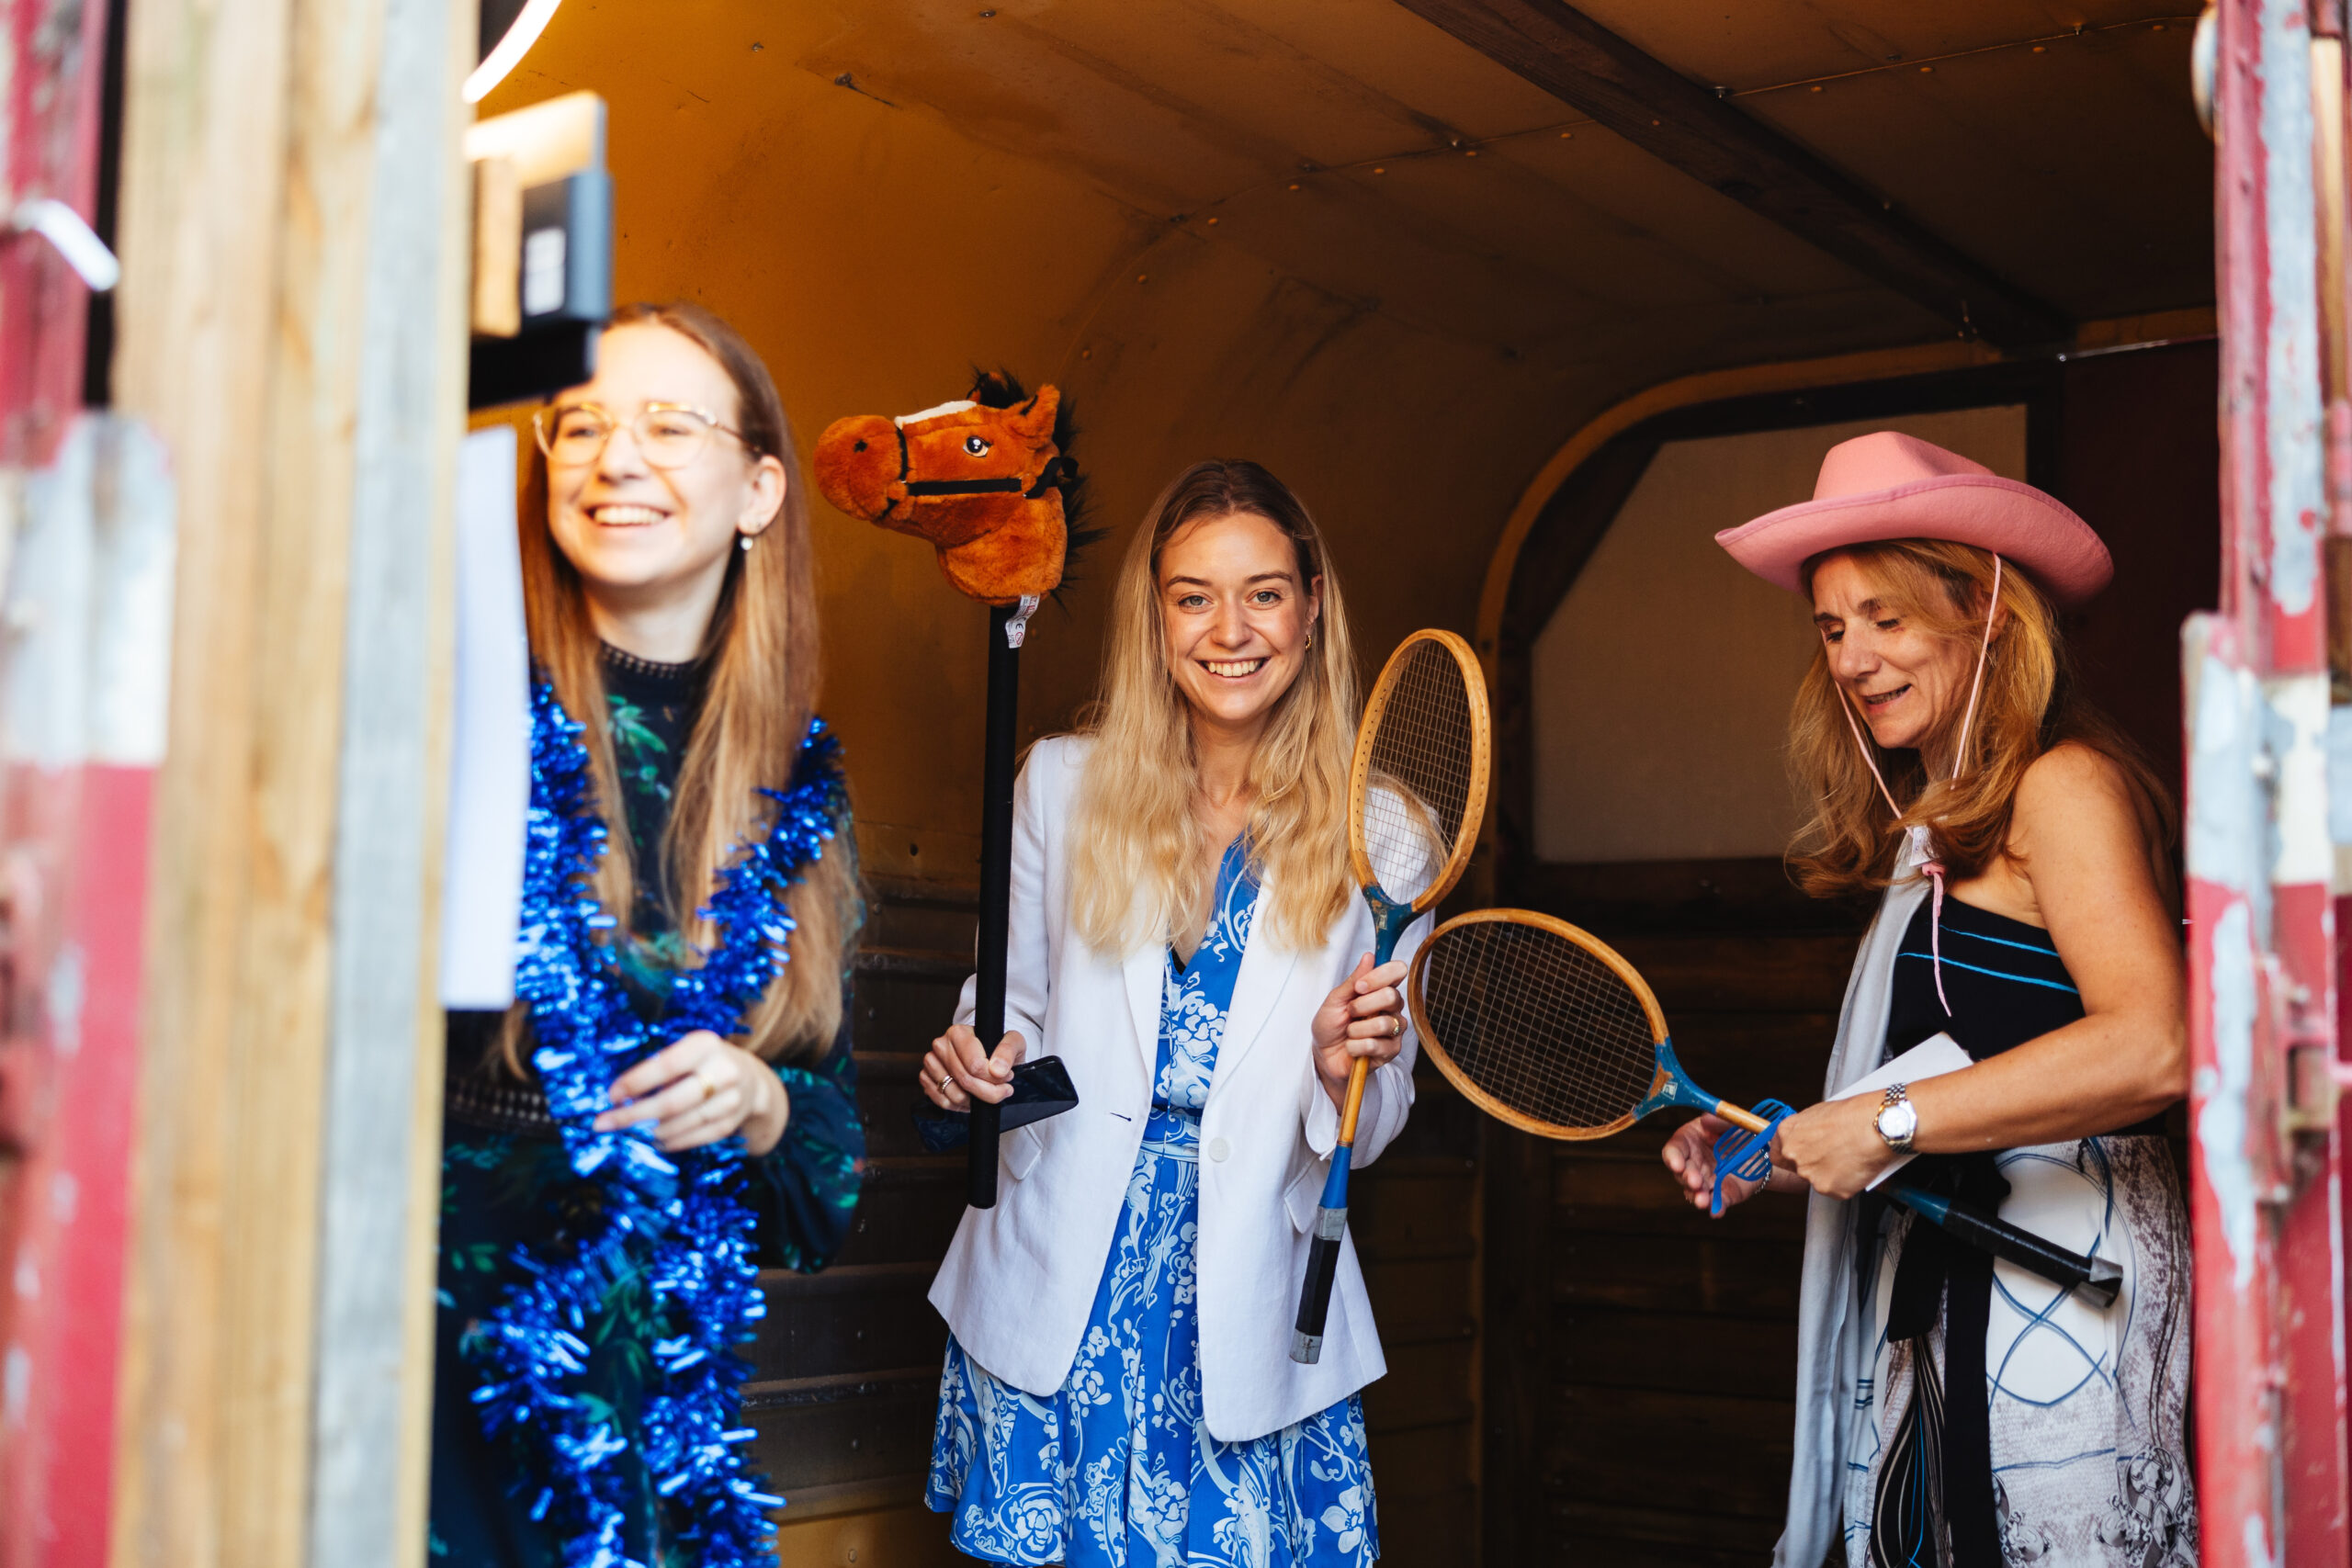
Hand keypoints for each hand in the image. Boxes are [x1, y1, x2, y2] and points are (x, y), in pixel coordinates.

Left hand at [595, 1029, 789, 1155]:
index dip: (636, 1082)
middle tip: (602, 1124)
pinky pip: (692, 1139)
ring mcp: (730, 1101)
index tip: (611, 1096)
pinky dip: (669, 1142)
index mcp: (706, 1045)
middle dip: (632, 1115)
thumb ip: (660, 1067)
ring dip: (648, 1132)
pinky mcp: (731, 1124)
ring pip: (679, 1124)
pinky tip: (654, 1139)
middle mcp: (723, 1072)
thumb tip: (618, 1095)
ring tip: (629, 1131)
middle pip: (670, 1102)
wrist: (753, 1081)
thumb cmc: (705, 1062)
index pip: (666, 1066)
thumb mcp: (688, 1050)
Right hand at [920, 1025, 1026, 1109]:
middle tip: (1002, 1090)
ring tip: (985, 1092)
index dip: (994, 1078)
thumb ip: (1008, 1052)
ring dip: (974, 1101)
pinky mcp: (926, 1078)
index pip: (975, 1065)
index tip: (1007, 1078)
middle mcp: (941, 1045)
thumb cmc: (999, 1048)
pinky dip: (959, 1106)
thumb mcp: (1013, 1043)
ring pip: (954, 1094)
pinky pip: (942, 1101)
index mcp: (958, 1032)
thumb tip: (998, 1070)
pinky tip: (971, 1097)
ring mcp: (931, 1062)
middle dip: (988, 1092)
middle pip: (965, 1081)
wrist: (987, 1055)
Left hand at [1312, 953, 1409, 1107]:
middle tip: (1349, 1012)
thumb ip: (1354, 980)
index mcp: (1381, 989)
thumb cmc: (1330, 1025)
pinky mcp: (1391, 1050)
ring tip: (1349, 1033)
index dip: (1379, 976)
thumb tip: (1369, 956)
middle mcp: (1392, 1007)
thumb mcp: (1336, 999)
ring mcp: (1394, 1029)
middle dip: (1362, 1005)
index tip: (1359, 986)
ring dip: (1355, 1029)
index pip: (1397, 971)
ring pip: (1382, 1023)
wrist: (1324, 1055)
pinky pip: (1375, 1044)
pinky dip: (1355, 1046)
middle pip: (1391, 996)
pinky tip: (1352, 1047)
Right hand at [1662, 1114, 1739, 1211]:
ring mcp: (1707, 1180)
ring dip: (1697, 1196)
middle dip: (1687, 1179)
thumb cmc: (1741, 1132)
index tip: (1678, 1165)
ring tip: (1702, 1201)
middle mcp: (1694, 1162)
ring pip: (1695, 1191)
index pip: (1674, 1149)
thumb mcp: (1733, 1122)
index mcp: (1690, 1141)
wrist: (1763, 1150)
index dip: (1673, 1157)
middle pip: (1683, 1173)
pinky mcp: (1723, 1194)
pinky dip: (1716, 1208)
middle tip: (1695, 1182)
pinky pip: (1717, 1203)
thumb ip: (1720, 1121)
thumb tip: (1705, 1120)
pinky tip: (1716, 1212)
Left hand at [1769, 1094, 1896, 1200]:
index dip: (1790, 1157)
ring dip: (1832, 1174)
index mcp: (1787, 1133)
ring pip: (1818, 1180)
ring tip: (1849, 1158)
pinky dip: (1847, 1183)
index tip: (1801, 1156)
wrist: (1876, 1125)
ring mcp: (1810, 1174)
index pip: (1776, 1154)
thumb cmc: (1854, 1114)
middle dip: (1813, 1166)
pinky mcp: (1829, 1189)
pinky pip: (1837, 1190)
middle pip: (1797, 1169)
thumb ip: (1807, 1130)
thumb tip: (1809, 1138)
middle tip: (1832, 1157)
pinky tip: (1856, 1167)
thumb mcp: (1820, 1113)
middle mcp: (1793, 1155)